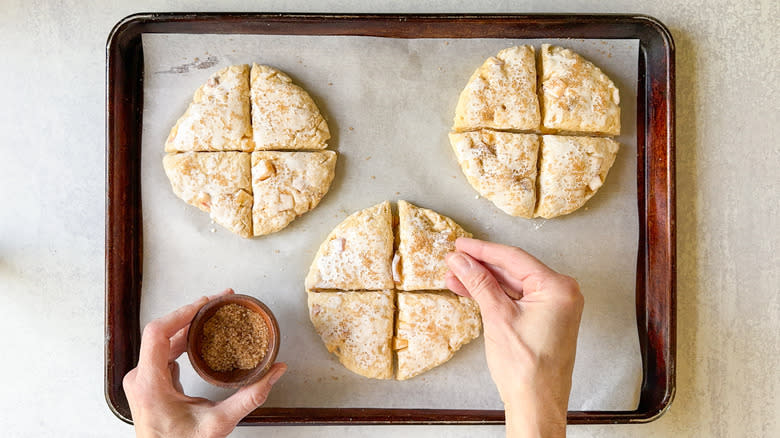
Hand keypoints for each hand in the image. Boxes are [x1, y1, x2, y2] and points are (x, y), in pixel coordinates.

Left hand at [123, 289, 286, 437]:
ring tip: (211, 316)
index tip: (205, 304)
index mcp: (149, 384)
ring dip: (187, 328)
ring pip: (162, 343)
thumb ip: (249, 398)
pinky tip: (199, 340)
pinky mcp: (148, 385)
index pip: (157, 333)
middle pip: (162, 334)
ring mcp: (142, 382)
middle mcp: (140, 379)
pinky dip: (182, 343)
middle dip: (191, 315)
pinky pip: (162, 354)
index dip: (182, 313)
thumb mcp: (219, 424)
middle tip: (217, 303)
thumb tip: (274, 372)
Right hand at [445, 238, 582, 437]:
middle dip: (480, 266)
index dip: (483, 250)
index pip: (514, 258)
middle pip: (513, 270)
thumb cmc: (526, 368)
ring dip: (484, 281)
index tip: (460, 245)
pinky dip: (494, 296)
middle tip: (453, 260)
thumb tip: (461, 261)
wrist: (536, 404)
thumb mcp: (497, 317)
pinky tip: (471, 291)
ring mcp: (554, 307)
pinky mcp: (545, 319)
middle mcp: (562, 293)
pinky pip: (516, 299)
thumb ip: (479, 283)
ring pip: (512, 284)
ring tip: (455, 277)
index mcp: (558, 288)